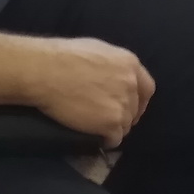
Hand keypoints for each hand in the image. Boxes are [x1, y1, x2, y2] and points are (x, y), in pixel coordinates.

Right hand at [26, 37, 155, 147]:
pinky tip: (96, 139)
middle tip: (108, 120)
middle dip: (124, 115)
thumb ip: (113, 66)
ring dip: (114, 129)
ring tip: (97, 129)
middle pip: (135, 109)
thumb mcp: (98, 52)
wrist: (47, 71)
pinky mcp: (111, 123)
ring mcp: (123, 105)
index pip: (146, 88)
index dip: (138, 100)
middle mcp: (131, 84)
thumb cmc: (64, 56)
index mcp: (130, 64)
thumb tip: (112, 77)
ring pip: (125, 125)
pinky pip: (115, 139)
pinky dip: (107, 141)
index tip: (129, 108)